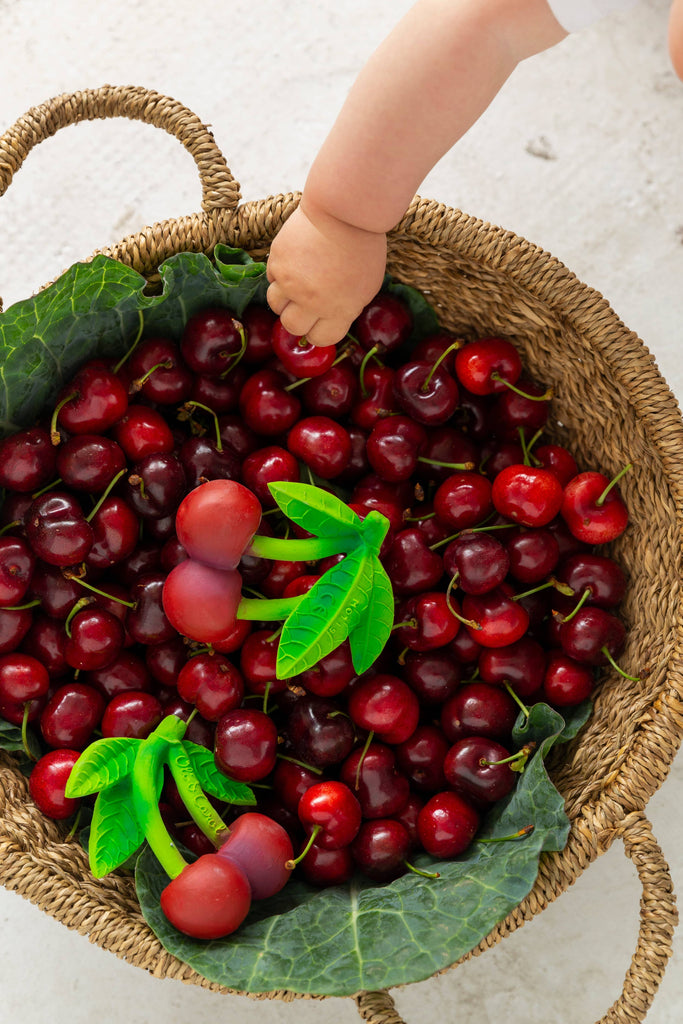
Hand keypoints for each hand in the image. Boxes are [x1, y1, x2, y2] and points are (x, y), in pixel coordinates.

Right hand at [266, 202, 386, 347]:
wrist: (344, 211)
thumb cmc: (362, 247)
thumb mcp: (366, 287)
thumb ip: (346, 308)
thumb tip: (329, 321)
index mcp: (339, 311)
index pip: (320, 339)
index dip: (318, 332)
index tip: (318, 324)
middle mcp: (312, 301)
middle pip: (292, 326)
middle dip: (298, 318)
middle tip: (304, 305)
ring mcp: (291, 282)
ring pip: (275, 305)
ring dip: (284, 299)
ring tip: (295, 284)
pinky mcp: (277, 262)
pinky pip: (271, 278)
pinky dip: (280, 275)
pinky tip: (294, 263)